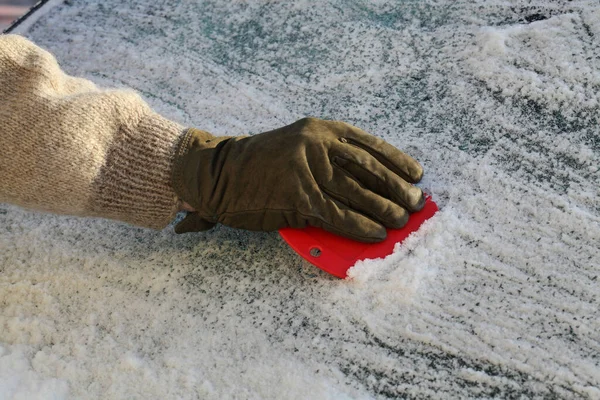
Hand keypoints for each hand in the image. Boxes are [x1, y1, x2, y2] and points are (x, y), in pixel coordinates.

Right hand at [172, 118, 423, 242]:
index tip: (417, 174)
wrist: (219, 172)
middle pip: (369, 169)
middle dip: (396, 188)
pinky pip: (338, 215)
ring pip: (358, 193)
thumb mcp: (297, 144)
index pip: (369, 144)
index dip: (397, 160)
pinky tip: (376, 233)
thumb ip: (329, 156)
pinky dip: (360, 226)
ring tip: (402, 221)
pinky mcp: (298, 196)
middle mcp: (318, 144)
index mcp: (321, 129)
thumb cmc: (260, 162)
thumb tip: (367, 183)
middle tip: (416, 202)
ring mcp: (308, 169)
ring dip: (384, 209)